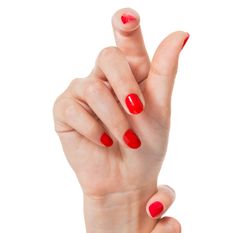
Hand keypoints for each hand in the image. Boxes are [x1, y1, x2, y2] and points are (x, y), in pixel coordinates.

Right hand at [53, 8, 188, 197]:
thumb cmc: (146, 146)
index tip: (129, 18)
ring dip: (113, 117)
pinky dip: (93, 128)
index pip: (128, 43)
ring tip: (126, 140)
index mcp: (131, 74)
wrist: (126, 181)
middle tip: (138, 110)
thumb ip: (165, 72)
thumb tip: (181, 33)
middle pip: (107, 57)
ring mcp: (83, 94)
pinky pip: (73, 109)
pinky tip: (103, 142)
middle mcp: (104, 79)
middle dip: (125, 85)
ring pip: (91, 87)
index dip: (127, 27)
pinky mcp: (66, 112)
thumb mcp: (160, 110)